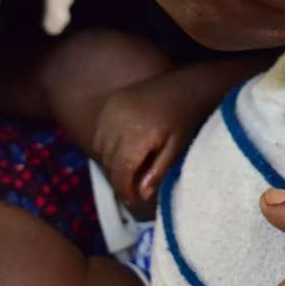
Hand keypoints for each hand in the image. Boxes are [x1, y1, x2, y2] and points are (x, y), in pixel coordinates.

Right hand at [93, 82, 200, 217]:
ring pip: (102, 149)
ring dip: (113, 161)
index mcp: (138, 133)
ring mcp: (112, 111)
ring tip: (133, 164)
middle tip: (135, 185)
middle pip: (109, 161)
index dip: (124, 189)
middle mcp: (120, 121)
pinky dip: (109, 144)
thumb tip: (142, 194)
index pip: (121, 170)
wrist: (183, 87)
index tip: (132, 199)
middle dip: (120, 176)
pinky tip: (126, 146)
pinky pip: (101, 133)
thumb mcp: (176, 148)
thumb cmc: (183, 118)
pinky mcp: (110, 105)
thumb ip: (158, 171)